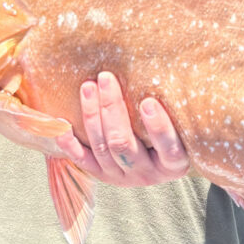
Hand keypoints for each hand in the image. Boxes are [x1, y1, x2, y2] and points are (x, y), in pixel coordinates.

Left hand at [55, 72, 188, 186]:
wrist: (160, 160)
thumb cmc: (175, 132)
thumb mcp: (182, 126)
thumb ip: (176, 107)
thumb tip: (168, 67)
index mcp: (173, 163)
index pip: (168, 148)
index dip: (158, 127)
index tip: (148, 102)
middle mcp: (147, 173)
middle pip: (123, 143)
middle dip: (112, 109)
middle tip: (106, 78)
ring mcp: (123, 176)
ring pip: (102, 147)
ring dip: (92, 115)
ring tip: (88, 86)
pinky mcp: (103, 175)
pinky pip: (83, 161)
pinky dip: (70, 144)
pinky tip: (61, 126)